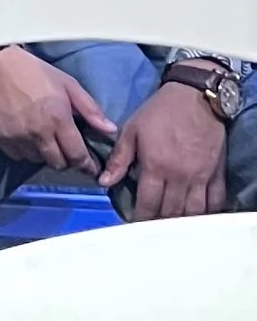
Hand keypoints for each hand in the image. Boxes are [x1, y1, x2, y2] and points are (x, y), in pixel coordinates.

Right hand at [0, 46, 112, 172]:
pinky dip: (27, 152)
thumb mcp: (68, 84)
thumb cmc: (34, 71)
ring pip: (38, 161)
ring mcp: (18, 137)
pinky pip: (19, 156)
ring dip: (46, 155)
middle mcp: (39, 133)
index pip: (77, 155)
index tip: (91, 169)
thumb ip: (90, 109)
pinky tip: (28, 139)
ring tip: (46, 141)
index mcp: (58, 119)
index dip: (87, 166)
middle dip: (67, 160)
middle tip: (67, 150)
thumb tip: (110, 130)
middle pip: (58, 163)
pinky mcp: (1, 138)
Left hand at [102, 81, 229, 218]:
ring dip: (181, 220)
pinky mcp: (216, 172)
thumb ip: (119, 158)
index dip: (140, 217)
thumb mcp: (132, 130)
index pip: (148, 203)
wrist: (194, 96)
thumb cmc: (160, 111)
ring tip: (170, 222)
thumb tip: (104, 182)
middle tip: (151, 224)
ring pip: (193, 211)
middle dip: (159, 221)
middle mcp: (179, 176)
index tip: (134, 222)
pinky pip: (215, 200)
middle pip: (170, 212)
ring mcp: (200, 176)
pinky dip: (207, 211)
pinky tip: (197, 215)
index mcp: (156, 166)